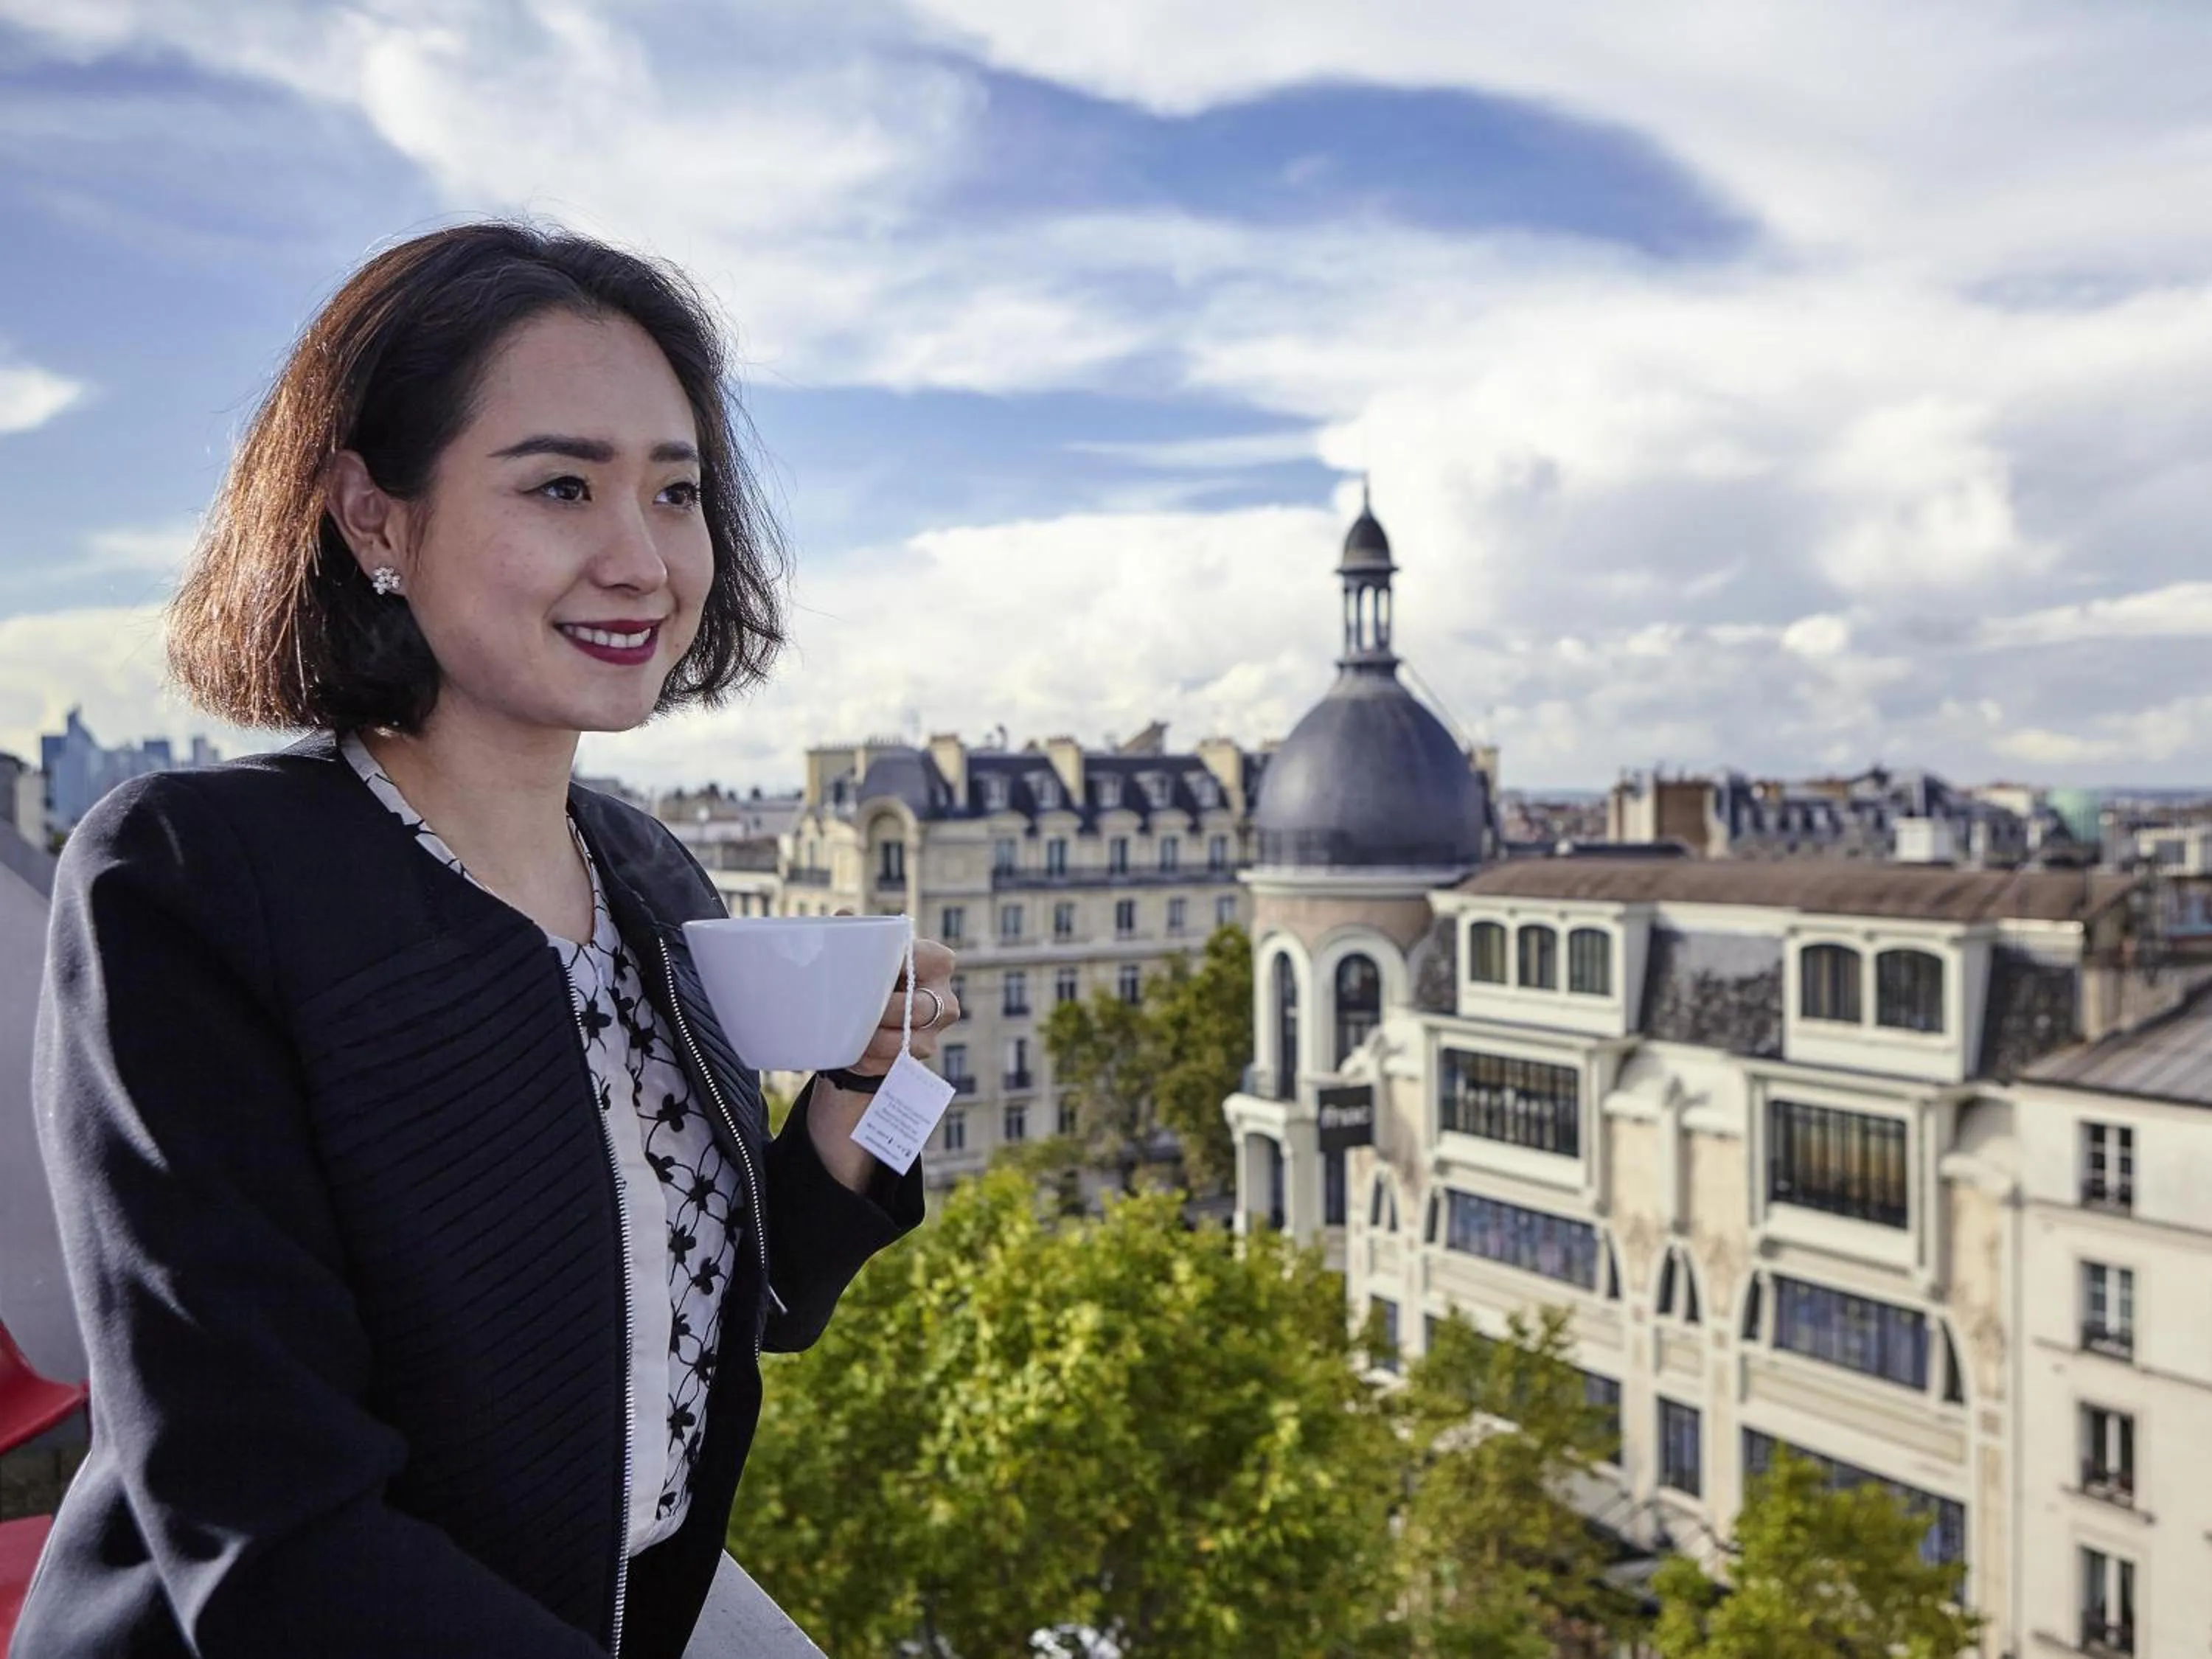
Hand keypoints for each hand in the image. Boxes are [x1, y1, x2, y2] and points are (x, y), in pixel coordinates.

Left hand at [844, 935, 960, 1075]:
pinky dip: (871, 1056)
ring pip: (905, 1039)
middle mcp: (945, 998)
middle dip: (881, 1010)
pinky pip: (895, 1060)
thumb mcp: (867, 953)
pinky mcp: (921, 1056)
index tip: (866, 970)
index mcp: (937, 962)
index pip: (922, 960)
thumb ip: (858, 932)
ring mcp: (936, 1031)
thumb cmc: (874, 976)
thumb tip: (845, 915)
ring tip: (849, 1030)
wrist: (872, 1019)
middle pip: (917, 1007)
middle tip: (853, 1006)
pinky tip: (856, 1048)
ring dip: (873, 1038)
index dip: (893, 966)